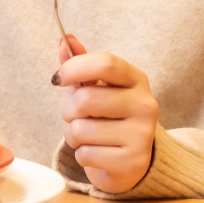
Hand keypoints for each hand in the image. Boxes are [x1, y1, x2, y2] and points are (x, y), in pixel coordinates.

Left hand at [53, 36, 158, 194]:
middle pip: (85, 99)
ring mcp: (142, 135)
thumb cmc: (108, 117)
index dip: (75, 68)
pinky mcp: (133, 162)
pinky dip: (82, 155)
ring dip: (73, 135)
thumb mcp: (96, 88)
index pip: (106, 63)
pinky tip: (97, 153)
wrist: (131, 161)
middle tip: (76, 116)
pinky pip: (86, 154)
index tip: (59, 78)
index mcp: (137, 80)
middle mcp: (145, 105)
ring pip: (80, 130)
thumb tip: (64, 40)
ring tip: (87, 136)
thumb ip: (80, 65)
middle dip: (68, 110)